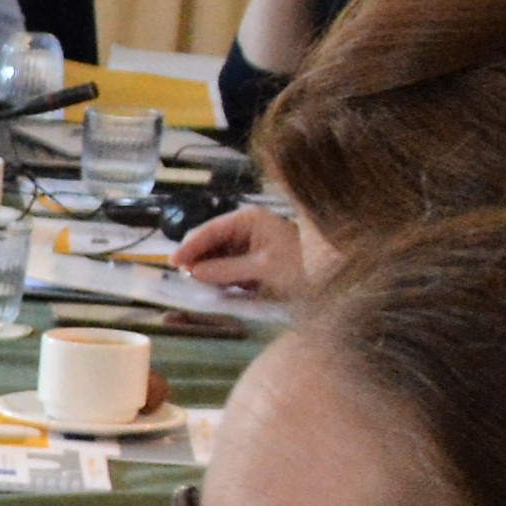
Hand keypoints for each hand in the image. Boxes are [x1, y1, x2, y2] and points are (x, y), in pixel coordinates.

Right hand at [174, 201, 317, 301]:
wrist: (332, 273)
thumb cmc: (301, 263)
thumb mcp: (263, 267)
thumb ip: (226, 269)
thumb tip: (194, 272)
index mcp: (248, 219)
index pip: (210, 230)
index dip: (189, 246)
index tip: (172, 263)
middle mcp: (245, 226)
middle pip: (210, 241)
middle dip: (197, 258)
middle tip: (184, 278)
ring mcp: (248, 242)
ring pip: (216, 254)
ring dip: (207, 269)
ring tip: (199, 284)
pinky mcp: (252, 258)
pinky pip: (227, 265)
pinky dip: (220, 276)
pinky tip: (216, 286)